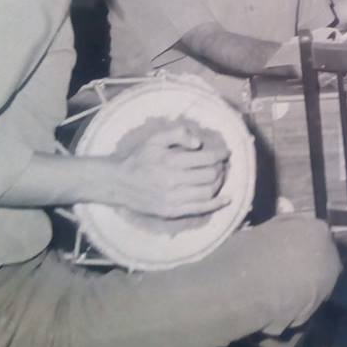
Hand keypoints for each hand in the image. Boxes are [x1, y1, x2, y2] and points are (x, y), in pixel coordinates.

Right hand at [112, 124, 231, 218]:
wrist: (119, 183)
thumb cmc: (139, 158)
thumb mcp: (155, 139)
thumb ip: (178, 134)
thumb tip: (198, 143)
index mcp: (171, 161)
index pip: (207, 158)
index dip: (220, 154)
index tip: (225, 152)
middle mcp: (173, 181)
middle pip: (210, 175)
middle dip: (221, 167)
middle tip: (221, 163)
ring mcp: (173, 199)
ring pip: (208, 192)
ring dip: (219, 182)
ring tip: (219, 176)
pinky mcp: (171, 212)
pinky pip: (200, 209)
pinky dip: (217, 204)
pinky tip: (227, 199)